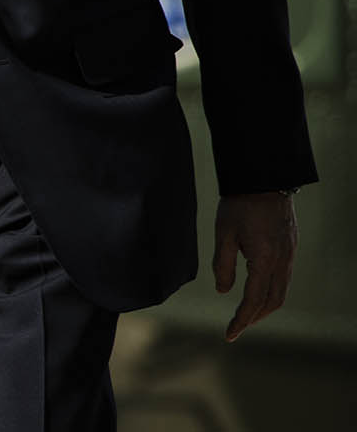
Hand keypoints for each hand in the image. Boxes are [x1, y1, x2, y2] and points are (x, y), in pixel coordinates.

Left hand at [213, 191, 297, 340]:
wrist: (264, 179)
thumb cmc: (239, 204)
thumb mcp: (223, 233)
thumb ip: (223, 264)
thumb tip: (223, 290)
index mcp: (264, 260)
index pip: (253, 300)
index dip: (241, 320)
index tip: (230, 334)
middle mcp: (282, 262)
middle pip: (272, 302)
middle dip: (254, 318)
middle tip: (236, 328)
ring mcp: (290, 255)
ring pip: (281, 292)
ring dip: (264, 307)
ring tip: (246, 315)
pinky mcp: (291, 248)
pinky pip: (285, 279)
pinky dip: (272, 292)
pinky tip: (259, 292)